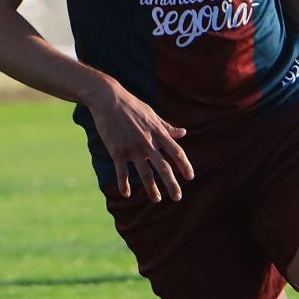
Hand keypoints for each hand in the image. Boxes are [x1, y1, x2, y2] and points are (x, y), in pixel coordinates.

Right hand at [85, 78, 193, 202]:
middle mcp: (148, 143)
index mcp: (158, 133)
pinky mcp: (117, 151)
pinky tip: (126, 194)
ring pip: (145, 173)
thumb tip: (183, 133)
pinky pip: (122, 172)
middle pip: (164, 167)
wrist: (108, 99)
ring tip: (157, 199)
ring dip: (151, 188)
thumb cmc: (131, 106)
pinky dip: (124, 184)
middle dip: (172, 184)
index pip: (177, 152)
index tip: (190, 177)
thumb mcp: (152, 115)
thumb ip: (167, 127)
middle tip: (177, 197)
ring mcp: (132, 148)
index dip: (184, 165)